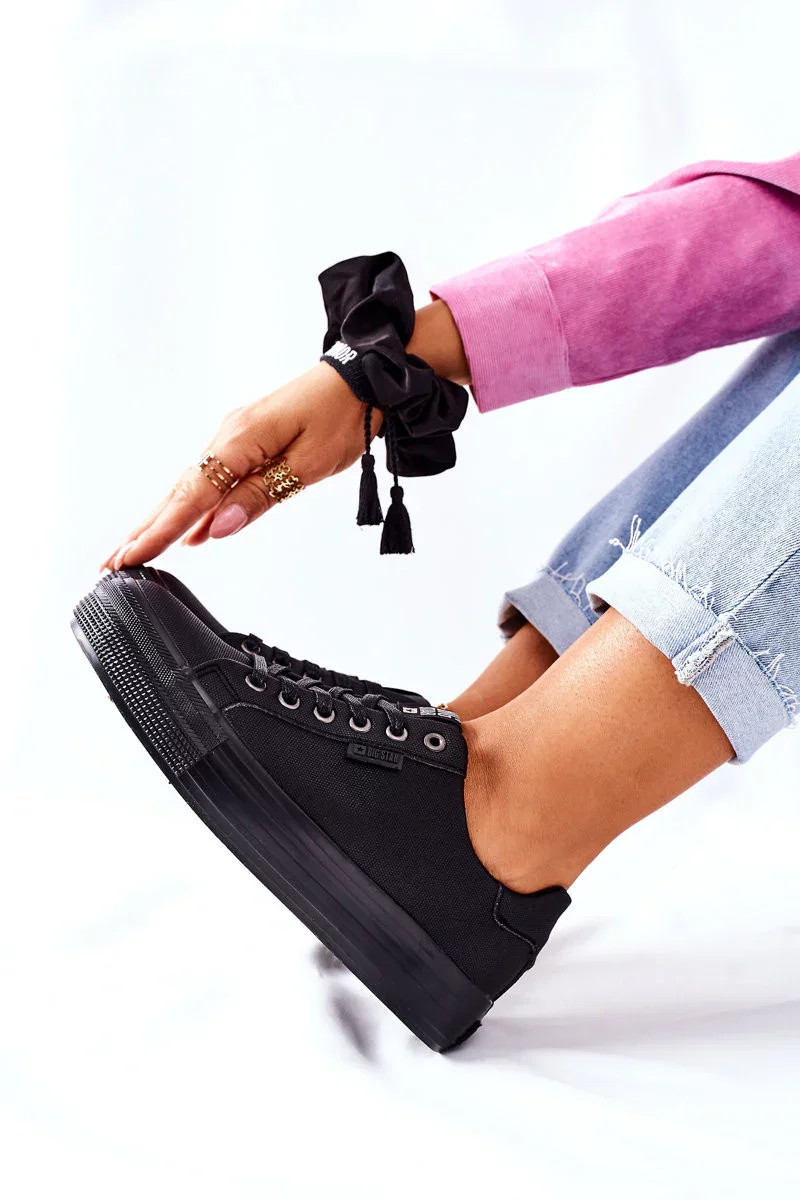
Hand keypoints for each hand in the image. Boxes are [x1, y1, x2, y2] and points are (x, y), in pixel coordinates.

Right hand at [102, 362, 379, 569]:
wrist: (363, 379)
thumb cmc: (342, 417)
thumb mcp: (307, 465)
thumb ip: (259, 497)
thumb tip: (216, 528)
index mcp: (241, 441)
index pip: (193, 497)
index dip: (160, 531)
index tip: (131, 556)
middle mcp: (229, 436)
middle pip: (181, 491)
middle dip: (147, 528)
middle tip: (114, 561)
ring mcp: (235, 436)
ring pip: (193, 485)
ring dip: (164, 518)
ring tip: (136, 549)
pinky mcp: (246, 439)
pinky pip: (212, 477)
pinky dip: (194, 504)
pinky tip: (188, 530)